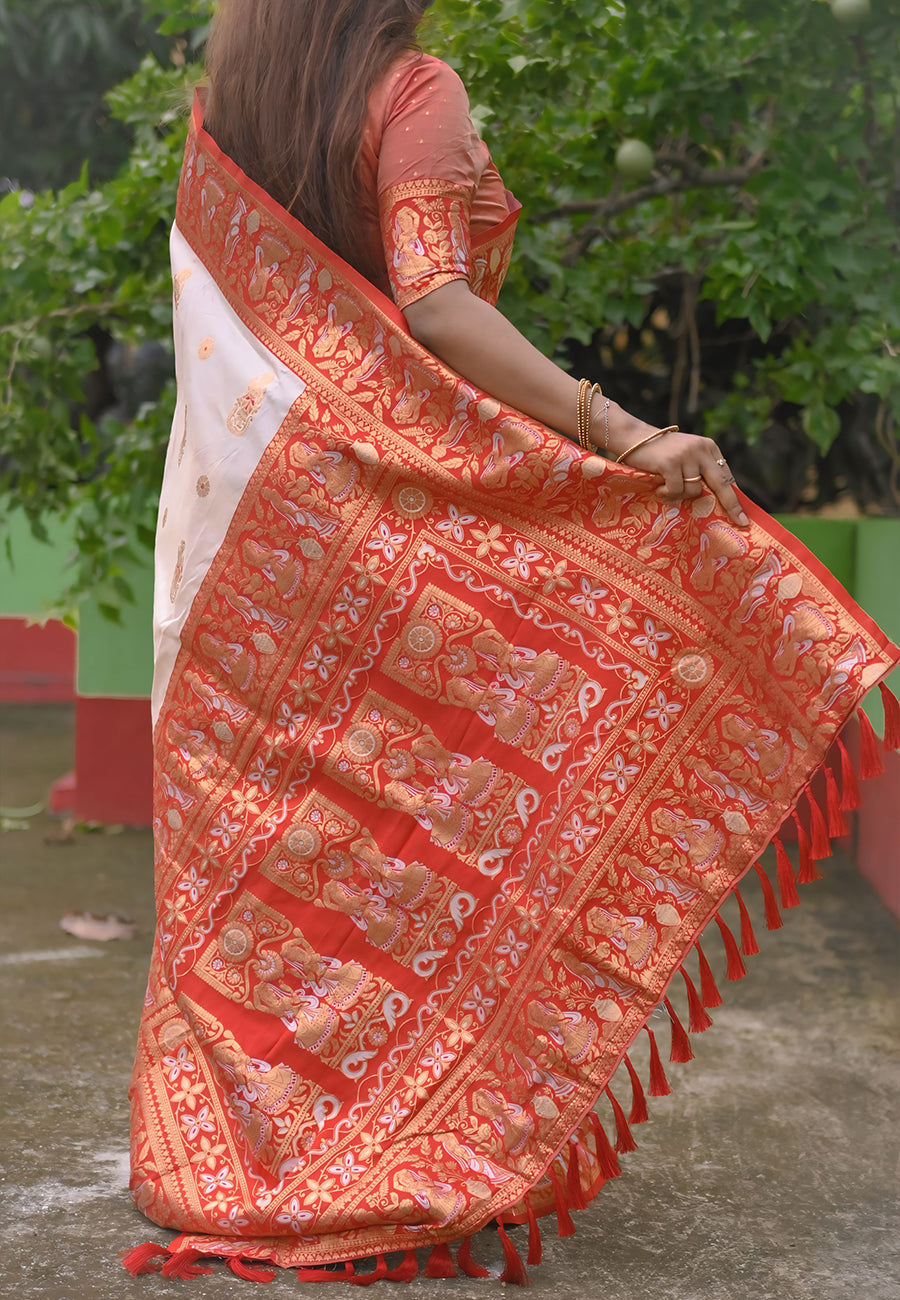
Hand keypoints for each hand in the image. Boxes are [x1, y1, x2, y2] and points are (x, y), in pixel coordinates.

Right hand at [595, 404, 749, 528]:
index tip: (742, 515)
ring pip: (694, 490)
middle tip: (741, 522)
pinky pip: (676, 490)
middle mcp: (701, 449)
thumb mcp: (685, 456)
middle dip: (731, 505)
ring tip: (666, 486)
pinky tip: (658, 484)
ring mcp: (686, 455)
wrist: (633, 437)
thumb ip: (700, 470)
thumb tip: (716, 499)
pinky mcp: (671, 463)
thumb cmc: (659, 453)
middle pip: (721, 484)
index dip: (734, 497)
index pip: (726, 476)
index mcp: (708, 447)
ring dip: (679, 495)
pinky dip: (666, 492)